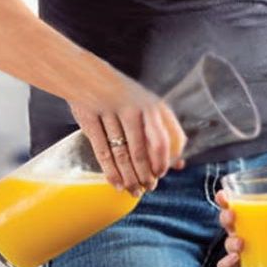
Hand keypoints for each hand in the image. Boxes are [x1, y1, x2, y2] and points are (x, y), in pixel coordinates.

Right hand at [69, 80, 186, 194]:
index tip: (162, 173)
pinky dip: (111, 172)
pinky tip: (116, 183)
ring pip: (123, 155)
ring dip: (130, 177)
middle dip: (147, 175)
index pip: (166, 139)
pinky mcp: (90, 119)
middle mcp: (135, 108)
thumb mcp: (148, 107)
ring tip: (134, 190)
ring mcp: (111, 113)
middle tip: (148, 188)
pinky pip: (103, 152)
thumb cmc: (123, 97)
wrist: (86, 75)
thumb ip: (164, 132)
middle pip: (143, 151)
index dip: (166, 160)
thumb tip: (180, 164)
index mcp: (153, 106)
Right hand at [214, 190, 266, 266]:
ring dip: (231, 242)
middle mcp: (242, 229)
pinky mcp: (243, 265)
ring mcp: (241, 248)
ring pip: (227, 243)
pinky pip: (227, 265)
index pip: (234, 202)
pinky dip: (227, 263)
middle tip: (233, 215)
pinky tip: (236, 261)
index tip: (223, 195)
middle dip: (226, 216)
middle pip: (227, 220)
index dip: (224, 198)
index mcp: (252, 214)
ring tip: (241, 244)